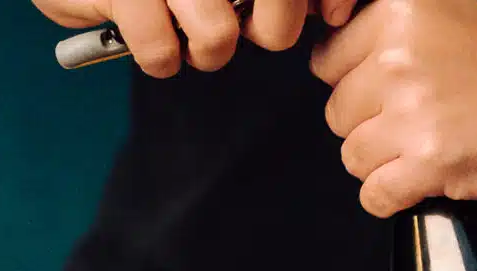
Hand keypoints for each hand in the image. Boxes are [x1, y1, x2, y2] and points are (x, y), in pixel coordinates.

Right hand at [33, 0, 356, 76]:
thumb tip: (330, 7)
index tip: (330, 14)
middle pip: (279, 6)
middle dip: (269, 30)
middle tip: (243, 26)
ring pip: (219, 37)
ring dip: (204, 51)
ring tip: (186, 35)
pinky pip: (162, 53)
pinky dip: (158, 59)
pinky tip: (146, 37)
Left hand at [310, 0, 476, 216]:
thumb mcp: (445, 13)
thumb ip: (387, 29)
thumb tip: (332, 54)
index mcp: (399, 14)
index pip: (326, 61)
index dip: (355, 82)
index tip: (386, 89)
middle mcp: (398, 58)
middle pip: (337, 112)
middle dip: (371, 123)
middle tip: (417, 118)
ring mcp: (411, 112)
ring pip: (353, 155)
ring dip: (384, 161)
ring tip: (424, 146)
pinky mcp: (428, 161)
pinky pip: (374, 195)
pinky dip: (391, 196)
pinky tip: (419, 180)